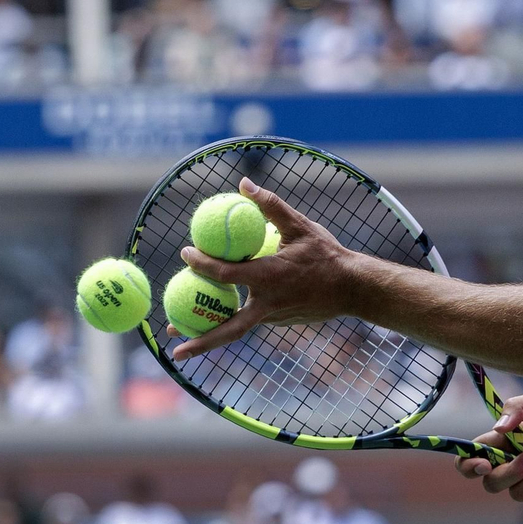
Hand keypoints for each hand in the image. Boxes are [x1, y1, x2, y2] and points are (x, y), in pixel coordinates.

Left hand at [168, 177, 354, 359]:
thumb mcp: (301, 226)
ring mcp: (273, 318)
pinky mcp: (278, 322)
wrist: (353, 289)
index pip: (225, 273)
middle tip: (168, 338)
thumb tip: (244, 183)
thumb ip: (271, 206)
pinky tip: (216, 312)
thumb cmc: (328, 255)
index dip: (201, 263)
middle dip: (198, 339)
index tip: (185, 253)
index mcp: (269, 278)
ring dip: (206, 332)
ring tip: (178, 332)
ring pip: (235, 327)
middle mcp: (267, 305)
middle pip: (226, 328)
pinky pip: (248, 320)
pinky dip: (229, 319)